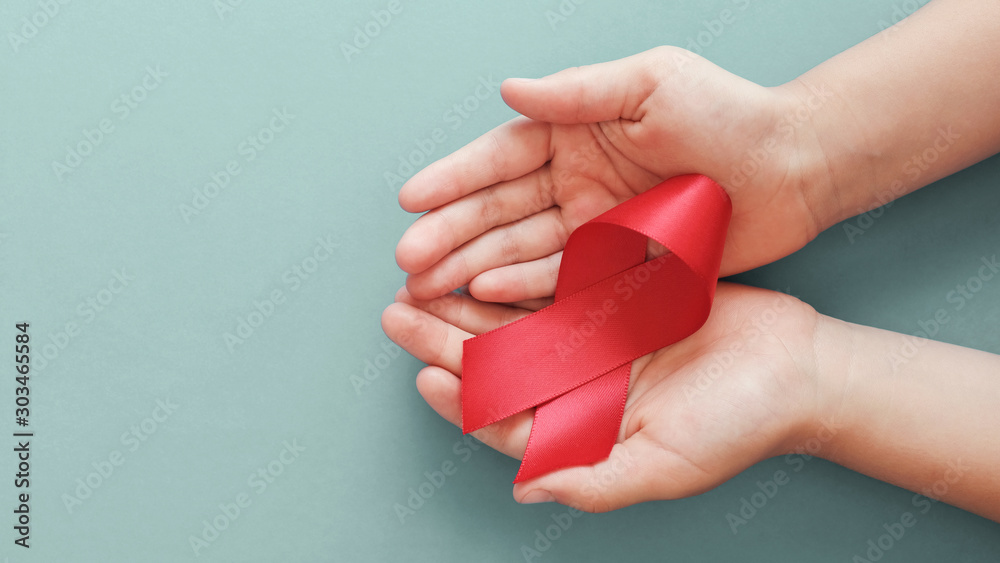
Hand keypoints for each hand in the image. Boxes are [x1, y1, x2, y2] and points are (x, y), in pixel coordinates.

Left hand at [381, 282, 833, 510]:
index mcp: (582, 430)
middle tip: (397, 314)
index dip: (461, 399)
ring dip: (467, 302)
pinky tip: (486, 256)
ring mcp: (593, 341)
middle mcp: (578, 387)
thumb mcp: (666, 464)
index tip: (424, 374)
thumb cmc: (738, 425)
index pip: (505, 419)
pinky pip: (554, 284)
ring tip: (423, 279)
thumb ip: (595, 482)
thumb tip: (528, 490)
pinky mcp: (613, 299)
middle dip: (443, 340)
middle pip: (497, 364)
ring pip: (515, 320)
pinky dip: (519, 272)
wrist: (797, 368)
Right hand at [395, 46, 834, 302]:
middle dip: (450, 234)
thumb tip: (509, 91)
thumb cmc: (729, 114)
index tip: (411, 199)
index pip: (501, 157)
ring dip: (473, 267)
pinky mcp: (617, 265)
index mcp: (575, 132)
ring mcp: (593, 226)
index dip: (455, 179)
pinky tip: (485, 295)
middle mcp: (575, 180)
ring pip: (520, 250)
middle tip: (407, 260)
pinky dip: (522, 289)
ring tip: (427, 285)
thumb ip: (577, 93)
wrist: (794, 168)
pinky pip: (561, 281)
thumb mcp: (651, 84)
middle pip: (500, 211)